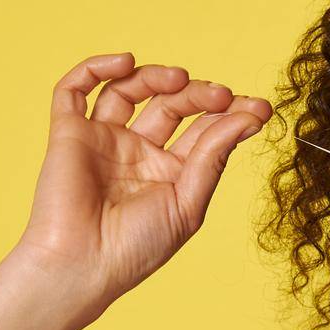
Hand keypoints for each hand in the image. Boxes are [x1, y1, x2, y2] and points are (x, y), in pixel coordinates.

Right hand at [14, 52, 271, 305]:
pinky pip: (75, 89)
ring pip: (128, 89)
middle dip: (199, 94)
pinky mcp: (70, 133)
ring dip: (156, 76)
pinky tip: (125, 63)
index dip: (231, 114)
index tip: (259, 108)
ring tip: (178, 79)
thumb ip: (213, 157)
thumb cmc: (135, 248)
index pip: (204, 129)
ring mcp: (103, 140)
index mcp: (169, 172)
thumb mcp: (188, 203)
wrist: (82, 266)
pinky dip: (96, 68)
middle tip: (221, 95)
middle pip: (171, 104)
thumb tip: (249, 117)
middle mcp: (137, 152)